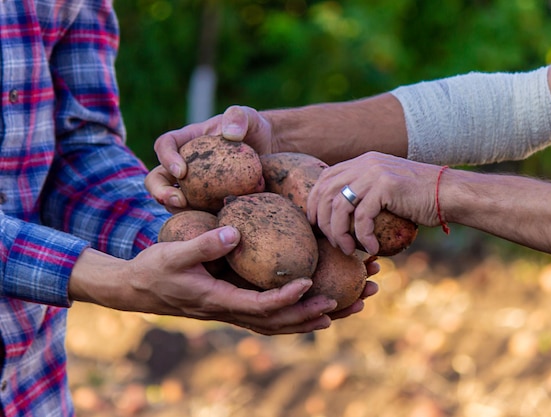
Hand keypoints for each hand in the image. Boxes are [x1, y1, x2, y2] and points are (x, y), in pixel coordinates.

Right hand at [70, 226, 342, 334]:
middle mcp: (231, 312)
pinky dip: (295, 314)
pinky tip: (313, 306)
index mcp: (219, 300)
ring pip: (279, 323)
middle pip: (281, 322)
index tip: (310, 282)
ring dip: (313, 317)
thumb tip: (235, 231)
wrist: (138, 289)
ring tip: (346, 309)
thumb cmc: (154, 269)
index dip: (287, 297)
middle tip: (349, 301)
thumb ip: (203, 244)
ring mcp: (234, 311)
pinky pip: (270, 316)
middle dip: (315, 313)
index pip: (261, 306)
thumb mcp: (173, 253)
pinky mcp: (234, 305)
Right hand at [146, 106, 273, 211]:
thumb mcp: (249, 118)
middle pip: (157, 177)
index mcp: (187, 141)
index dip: (166, 157)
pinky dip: (199, 221)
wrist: (269, 152)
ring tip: (191, 215)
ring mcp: (194, 187)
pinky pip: (196, 215)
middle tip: (176, 201)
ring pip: (172, 200)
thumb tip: (229, 134)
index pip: (165, 145)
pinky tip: (212, 226)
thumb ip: (239, 117)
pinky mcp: (207, 204)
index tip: (181, 170)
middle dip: (159, 190)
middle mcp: (185, 166)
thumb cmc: (254, 130)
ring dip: (175, 209)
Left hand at [308, 152, 441, 254]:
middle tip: (331, 243)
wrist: (450, 194)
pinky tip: (372, 249)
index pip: (325, 178)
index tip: (316, 225)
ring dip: (339, 233)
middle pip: (325, 192)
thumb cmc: (420, 198)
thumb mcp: (386, 188)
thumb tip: (340, 215)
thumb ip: (365, 193)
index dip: (314, 202)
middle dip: (322, 221)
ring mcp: (375, 173)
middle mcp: (365, 163)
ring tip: (348, 250)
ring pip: (339, 207)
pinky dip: (363, 237)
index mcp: (362, 161)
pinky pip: (362, 217)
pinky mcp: (386, 187)